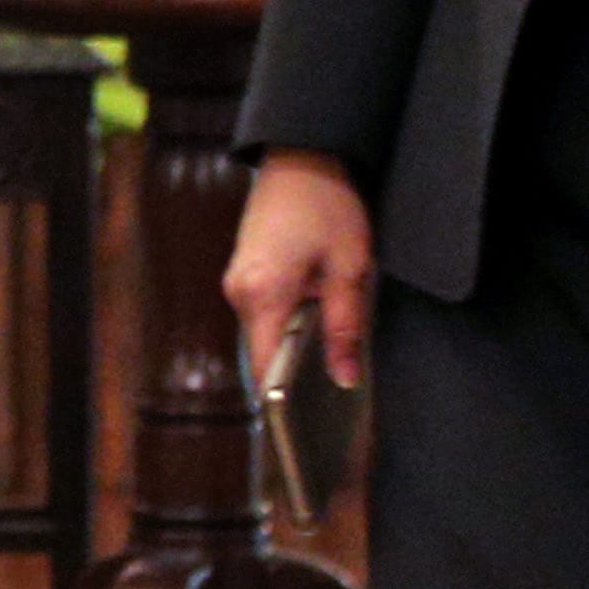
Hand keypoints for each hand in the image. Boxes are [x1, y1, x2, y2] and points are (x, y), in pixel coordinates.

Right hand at [227, 148, 377, 395]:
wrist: (301, 157)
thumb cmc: (328, 207)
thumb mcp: (350, 268)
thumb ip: (345, 326)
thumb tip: (343, 378)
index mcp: (262, 294)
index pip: (265, 366)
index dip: (284, 401)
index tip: (306, 431)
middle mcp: (239, 292)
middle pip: (264, 352)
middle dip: (296, 378)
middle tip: (333, 401)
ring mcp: (238, 282)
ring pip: (265, 333)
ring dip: (294, 349)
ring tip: (333, 364)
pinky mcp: (246, 273)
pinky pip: (265, 313)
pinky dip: (289, 327)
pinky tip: (320, 328)